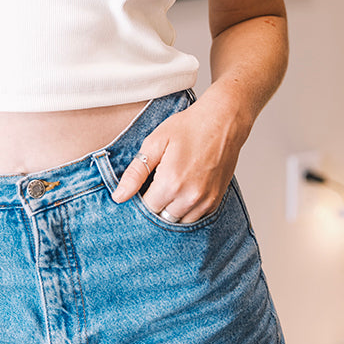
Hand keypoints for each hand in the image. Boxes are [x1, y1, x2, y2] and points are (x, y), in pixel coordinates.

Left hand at [110, 95, 245, 223]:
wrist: (223, 122)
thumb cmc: (189, 127)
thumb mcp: (155, 143)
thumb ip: (135, 172)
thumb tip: (119, 196)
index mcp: (171, 183)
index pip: (146, 208)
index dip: (140, 198)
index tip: (142, 185)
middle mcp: (189, 198)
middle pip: (161, 218)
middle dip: (155, 205)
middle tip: (155, 183)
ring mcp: (205, 202)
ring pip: (178, 221)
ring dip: (170, 210)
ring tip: (169, 187)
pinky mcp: (216, 201)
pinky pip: (195, 218)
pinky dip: (186, 210)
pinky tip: (183, 191)